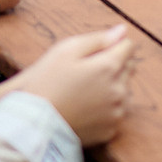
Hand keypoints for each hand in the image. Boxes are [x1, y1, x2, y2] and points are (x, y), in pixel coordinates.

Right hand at [2, 25, 134, 145]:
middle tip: (84, 73)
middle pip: (128, 69)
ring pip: (124, 92)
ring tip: (83, 93)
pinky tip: (84, 109)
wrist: (33, 124)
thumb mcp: (65, 50)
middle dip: (113, 66)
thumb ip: (98, 39)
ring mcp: (116, 113)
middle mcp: (119, 91)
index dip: (111, 46)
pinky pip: (115, 113)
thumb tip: (122, 30)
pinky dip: (105, 110)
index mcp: (109, 67)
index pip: (128, 46)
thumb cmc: (46, 83)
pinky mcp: (110, 131)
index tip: (93, 54)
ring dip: (112, 88)